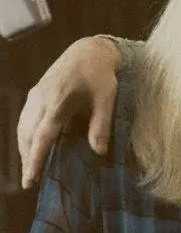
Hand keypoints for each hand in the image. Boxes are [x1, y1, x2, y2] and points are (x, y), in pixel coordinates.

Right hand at [17, 36, 120, 188]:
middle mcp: (41, 99)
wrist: (88, 51)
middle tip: (30, 181)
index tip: (29, 180)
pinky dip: (25, 134)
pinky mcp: (36, 92)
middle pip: (27, 134)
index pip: (42, 136)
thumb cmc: (100, 74)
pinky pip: (24, 118)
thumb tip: (99, 151)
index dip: (35, 159)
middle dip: (27, 158)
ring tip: (30, 167)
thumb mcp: (107, 97)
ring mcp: (36, 94)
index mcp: (58, 102)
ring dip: (24, 147)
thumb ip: (101, 124)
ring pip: (22, 127)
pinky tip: (31, 144)